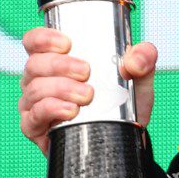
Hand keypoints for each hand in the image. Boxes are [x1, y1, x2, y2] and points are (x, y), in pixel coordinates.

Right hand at [18, 28, 156, 150]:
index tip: (66, 43)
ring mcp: (34, 104)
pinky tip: (69, 111)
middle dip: (59, 65)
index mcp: (54, 60)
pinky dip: (51, 109)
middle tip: (86, 72)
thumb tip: (135, 59)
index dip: (43, 38)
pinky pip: (34, 115)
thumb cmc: (122, 103)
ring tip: (85, 95)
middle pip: (35, 64)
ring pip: (34, 89)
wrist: (123, 139)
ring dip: (60, 88)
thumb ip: (143, 59)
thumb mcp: (138, 78)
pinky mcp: (34, 127)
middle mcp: (39, 79)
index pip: (34, 41)